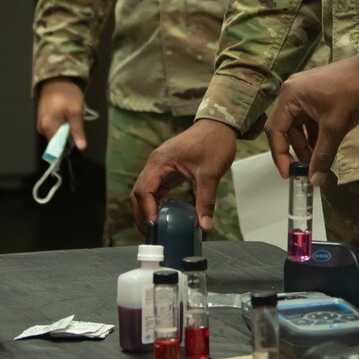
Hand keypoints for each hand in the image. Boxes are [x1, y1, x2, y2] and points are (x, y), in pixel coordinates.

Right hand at [35, 79, 88, 149]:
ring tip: (71, 118)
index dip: (68, 148)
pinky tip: (65, 116)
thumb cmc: (67, 94)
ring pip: (55, 134)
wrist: (56, 79)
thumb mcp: (76, 112)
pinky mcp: (42, 118)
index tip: (78, 143)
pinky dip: (60, 125)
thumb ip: (77, 131)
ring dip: (65, 131)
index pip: (57, 148)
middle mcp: (41, 128)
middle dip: (67, 137)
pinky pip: (53, 128)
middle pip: (56, 141)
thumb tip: (81, 148)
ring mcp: (40, 123)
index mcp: (48, 127)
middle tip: (76, 124)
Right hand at [132, 118, 237, 232]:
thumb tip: (205, 225)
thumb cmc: (214, 143)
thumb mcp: (211, 173)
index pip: (144, 190)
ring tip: (154, 229)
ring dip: (147, 210)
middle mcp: (155, 163)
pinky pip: (156, 189)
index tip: (154, 226)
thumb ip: (206, 200)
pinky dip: (155, 203)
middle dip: (142, 213)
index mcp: (160, 161)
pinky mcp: (168, 170)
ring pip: (145, 192)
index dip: (146, 210)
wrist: (220, 125)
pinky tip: (161, 216)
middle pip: (139, 192)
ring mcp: (160, 166)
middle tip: (151, 233)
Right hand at [265, 55, 358, 183]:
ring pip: (299, 126)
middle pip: (286, 129)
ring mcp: (303, 93)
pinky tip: (325, 146)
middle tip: (309, 170)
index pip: (275, 131)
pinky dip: (315, 134)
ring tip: (319, 160)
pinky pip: (308, 119)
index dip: (280, 155)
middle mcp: (291, 93)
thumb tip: (315, 181)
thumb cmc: (352, 94)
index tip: (288, 174)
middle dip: (297, 150)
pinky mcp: (315, 95)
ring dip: (307, 144)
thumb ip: (322, 155)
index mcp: (289, 96)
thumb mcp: (335, 127)